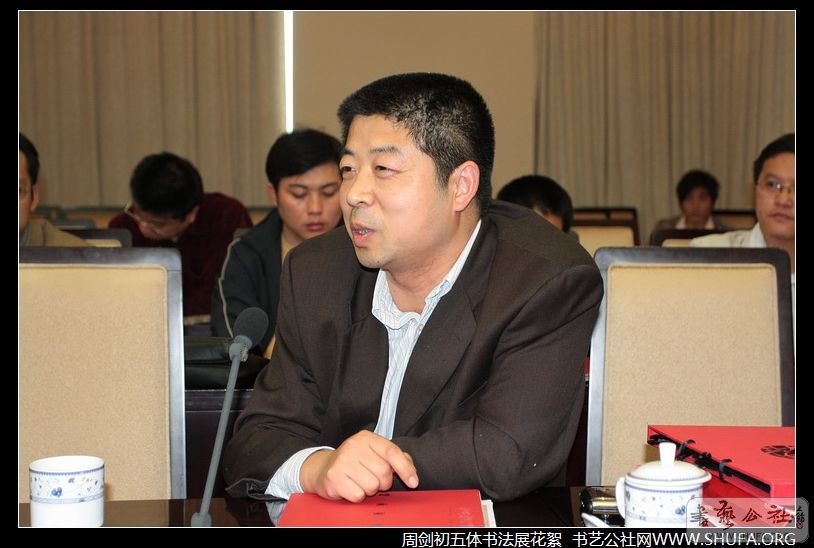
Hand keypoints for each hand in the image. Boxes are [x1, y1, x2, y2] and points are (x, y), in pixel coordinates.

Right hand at [299, 430, 418, 501]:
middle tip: (373, 478)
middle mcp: (353, 446)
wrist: (322, 468)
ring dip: (370, 489)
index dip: (405, 468)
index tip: (414, 482)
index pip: (392, 452)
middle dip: (383, 482)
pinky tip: (350, 487)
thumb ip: (395, 458)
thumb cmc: (354, 462)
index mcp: (367, 438)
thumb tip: (412, 471)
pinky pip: (358, 495)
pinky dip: (357, 496)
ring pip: (372, 486)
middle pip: (384, 472)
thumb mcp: (373, 453)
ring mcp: (342, 461)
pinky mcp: (334, 477)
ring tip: (360, 482)